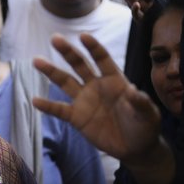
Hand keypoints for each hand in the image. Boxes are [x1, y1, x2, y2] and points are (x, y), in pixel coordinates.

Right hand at [33, 33, 161, 162]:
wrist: (135, 148)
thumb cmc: (145, 126)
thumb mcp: (148, 114)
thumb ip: (140, 102)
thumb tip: (135, 92)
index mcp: (114, 80)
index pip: (102, 59)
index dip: (93, 48)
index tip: (83, 36)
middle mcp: (97, 86)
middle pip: (79, 65)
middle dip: (68, 52)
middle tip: (55, 38)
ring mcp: (85, 101)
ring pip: (65, 82)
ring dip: (51, 71)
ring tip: (37, 60)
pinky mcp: (77, 117)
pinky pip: (60, 110)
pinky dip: (48, 106)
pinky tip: (35, 101)